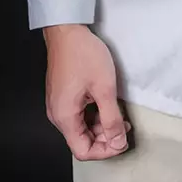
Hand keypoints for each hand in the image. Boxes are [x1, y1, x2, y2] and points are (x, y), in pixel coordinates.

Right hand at [44, 24, 132, 160]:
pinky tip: (106, 102)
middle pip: (82, 140)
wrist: (67, 30)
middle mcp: (57, 114)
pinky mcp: (62, 95)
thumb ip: (112, 119)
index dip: (105, 151)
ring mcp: (59, 104)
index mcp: (64, 117)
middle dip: (105, 137)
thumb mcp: (104, 88)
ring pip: (81, 127)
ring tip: (117, 112)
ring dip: (100, 125)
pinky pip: (78, 114)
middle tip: (123, 124)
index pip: (83, 151)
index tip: (122, 140)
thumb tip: (118, 142)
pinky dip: (93, 114)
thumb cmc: (83, 54)